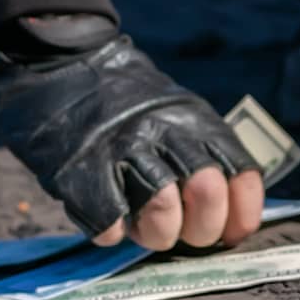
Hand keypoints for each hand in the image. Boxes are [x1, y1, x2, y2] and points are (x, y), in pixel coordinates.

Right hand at [0, 35, 262, 250]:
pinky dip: (112, 231)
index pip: (241, 173)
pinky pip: (109, 220)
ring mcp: (122, 149)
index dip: (241, 214)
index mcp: (195, 121)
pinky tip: (110, 222)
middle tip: (182, 232)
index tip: (229, 235)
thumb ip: (203, 152)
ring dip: (158, 233)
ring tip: (144, 229)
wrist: (58, 65)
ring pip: (162, 209)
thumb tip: (230, 214)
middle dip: (201, 229)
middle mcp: (165, 132)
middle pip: (207, 193)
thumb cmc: (123, 104)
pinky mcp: (81, 169)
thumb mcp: (177, 113)